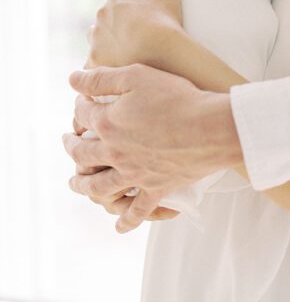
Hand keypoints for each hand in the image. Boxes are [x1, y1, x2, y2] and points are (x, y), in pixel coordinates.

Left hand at [63, 63, 241, 232]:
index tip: (82, 101)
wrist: (209, 128)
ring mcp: (134, 174)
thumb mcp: (137, 76)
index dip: (80, 106)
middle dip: (71, 146)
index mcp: (108, 124)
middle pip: (82, 155)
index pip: (84, 115)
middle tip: (68, 141)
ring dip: (83, 186)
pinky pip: (137, 211)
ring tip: (75, 184)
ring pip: (100, 187)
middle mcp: (115, 153)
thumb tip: (73, 79)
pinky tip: (119, 226)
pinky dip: (127, 221)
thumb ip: (103, 78)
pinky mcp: (156, 188)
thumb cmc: (176, 97)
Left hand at [86, 0, 181, 69]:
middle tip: (141, 28)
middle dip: (121, 17)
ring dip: (109, 38)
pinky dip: (105, 61)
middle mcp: (101, 13)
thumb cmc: (165, 16)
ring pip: (99, 35)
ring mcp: (96, 38)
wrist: (161, 51)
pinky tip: (118, 63)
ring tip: (128, 47)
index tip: (149, 7)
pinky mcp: (95, 60)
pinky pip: (95, 60)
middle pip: (110, 12)